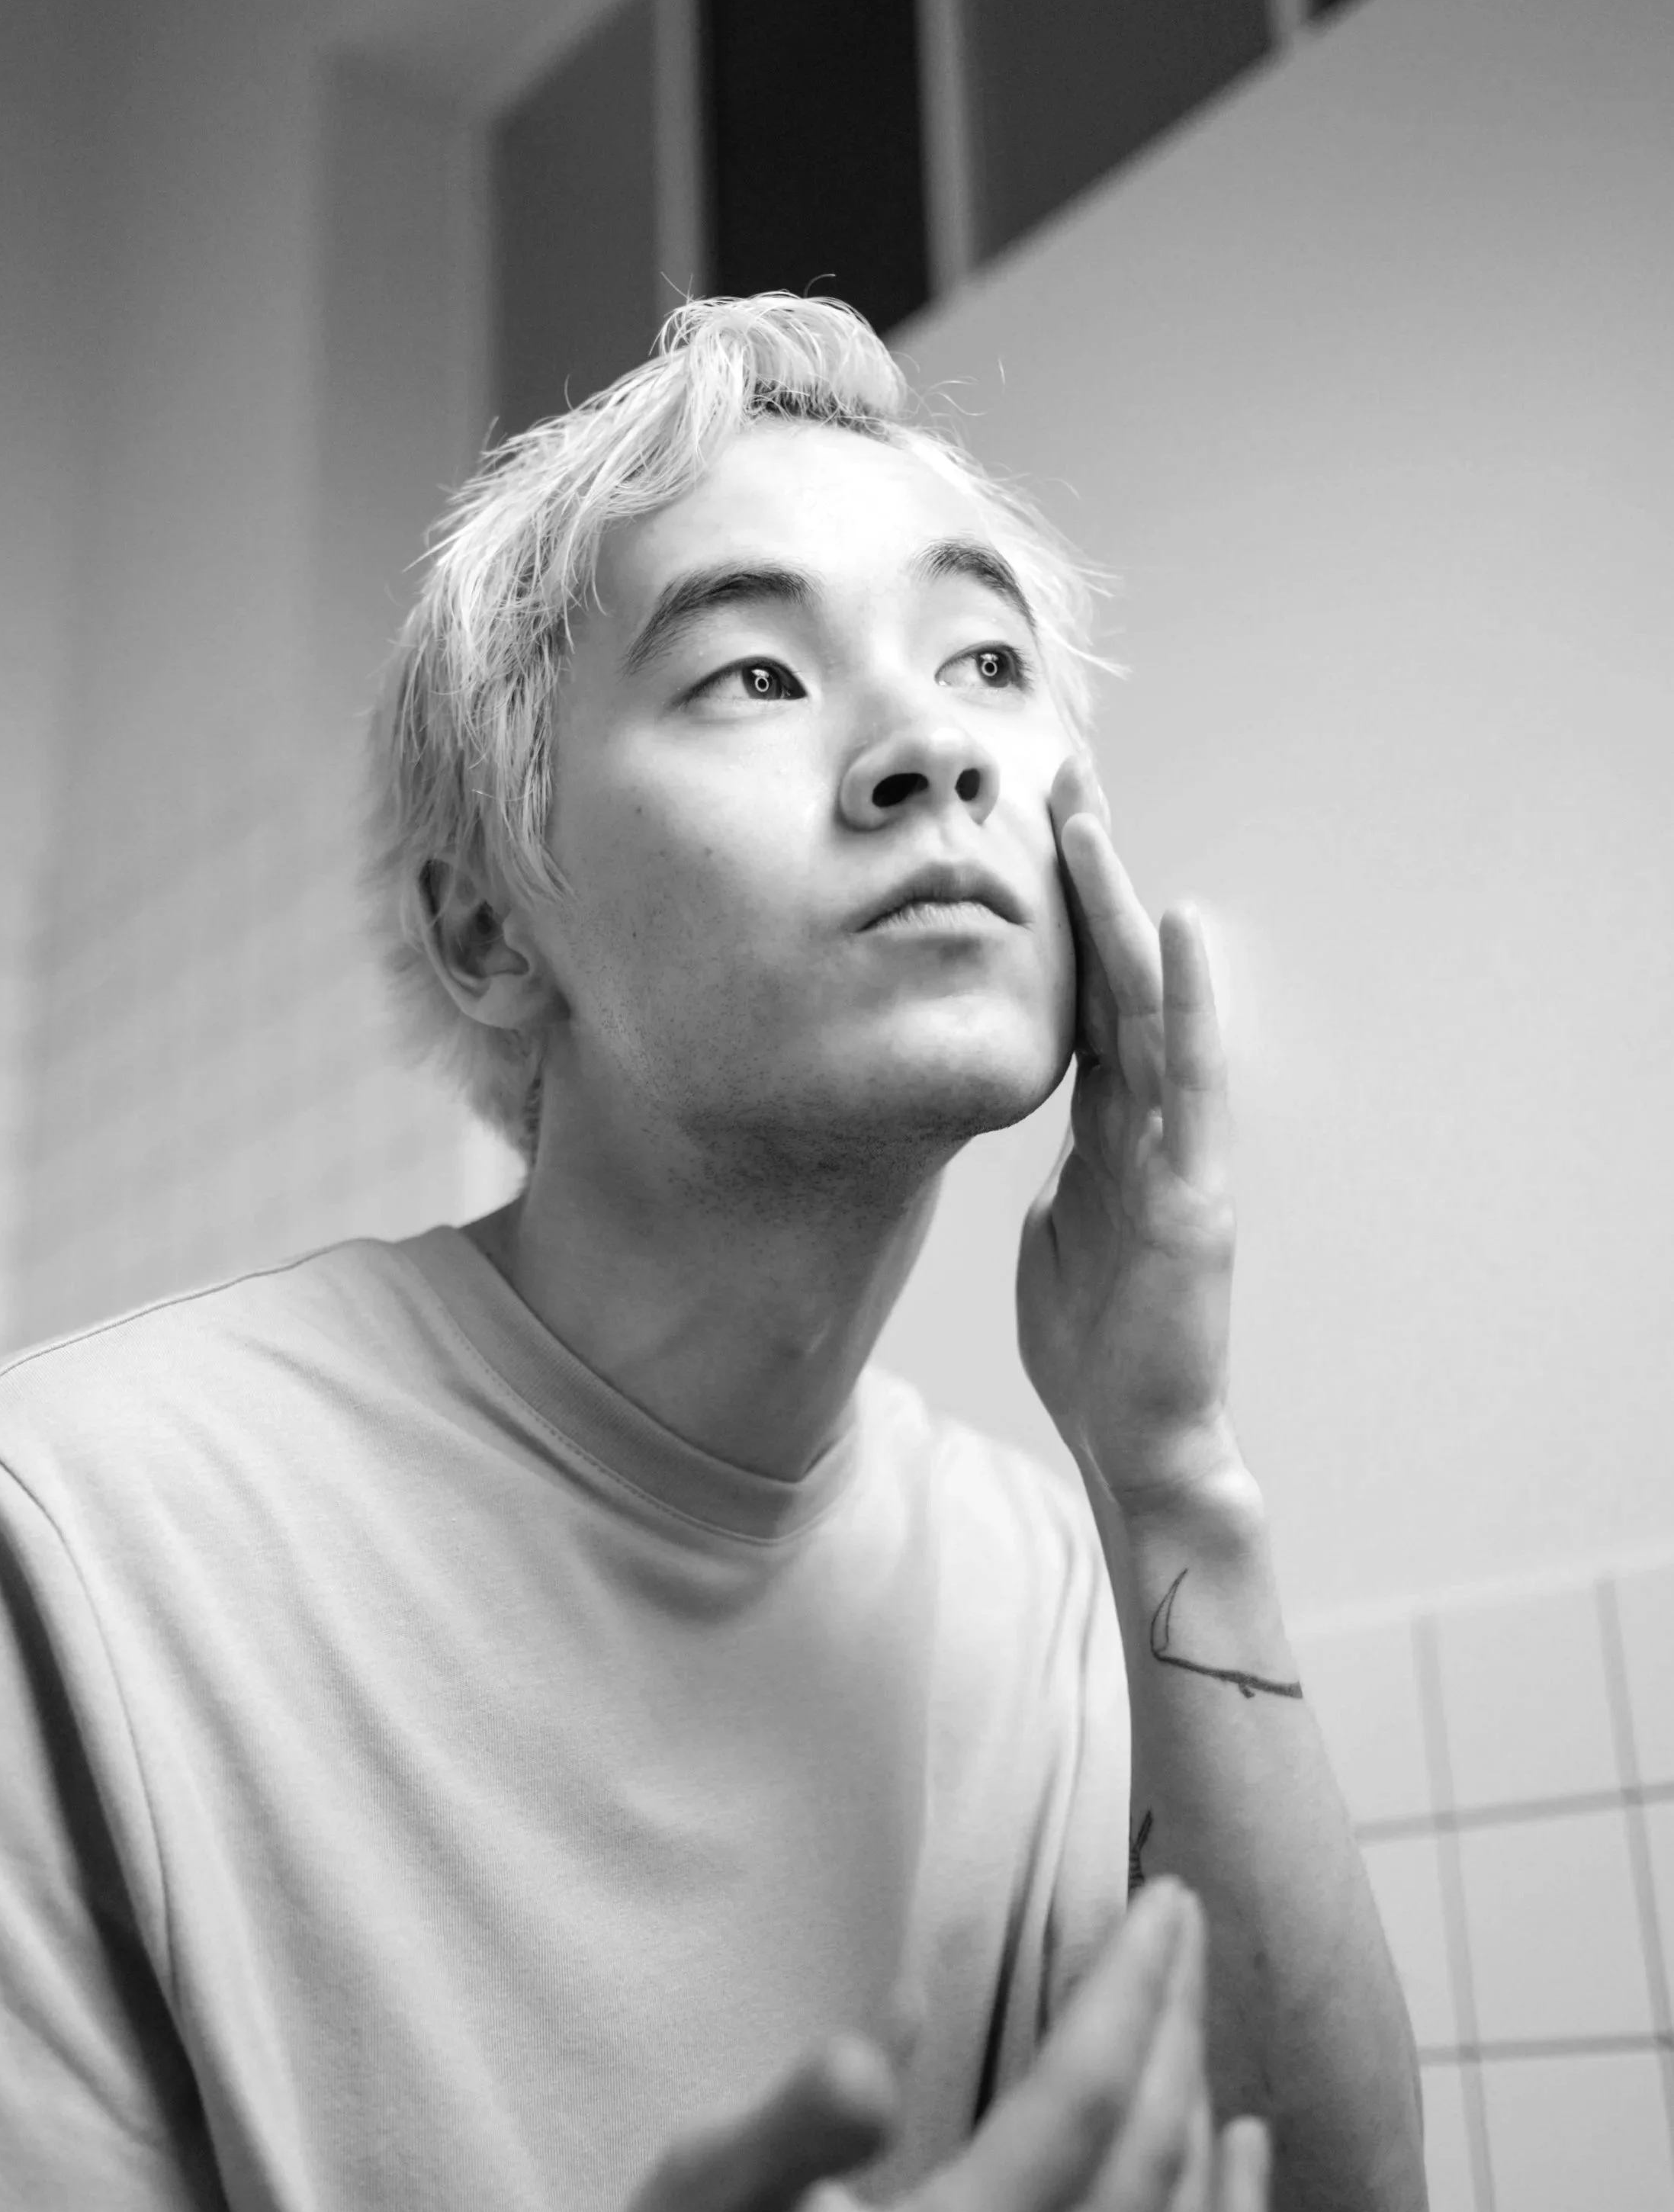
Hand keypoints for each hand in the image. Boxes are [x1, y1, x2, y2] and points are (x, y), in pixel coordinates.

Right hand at [544, 1882, 1269, 2211]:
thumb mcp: (706, 2190)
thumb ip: (806, 2113)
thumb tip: (900, 2023)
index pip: (1081, 2100)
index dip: (1129, 1987)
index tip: (1160, 1899)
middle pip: (1148, 2160)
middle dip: (1174, 2023)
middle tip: (1178, 1923)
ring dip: (1198, 2112)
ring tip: (1189, 2011)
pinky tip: (1234, 2165)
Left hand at [1017, 756, 1240, 1510]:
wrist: (1140, 1435)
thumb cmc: (1098, 1342)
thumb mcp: (1057, 1228)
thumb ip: (1060, 1166)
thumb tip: (1019, 1123)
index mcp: (1113, 1126)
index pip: (1084, 995)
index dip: (1063, 912)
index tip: (1034, 822)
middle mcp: (1150, 1118)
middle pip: (1114, 974)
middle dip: (1090, 878)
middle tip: (1063, 775)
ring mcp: (1178, 1147)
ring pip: (1146, 1006)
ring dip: (1121, 911)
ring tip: (1093, 824)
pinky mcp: (1192, 1189)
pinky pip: (1191, 1080)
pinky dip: (1188, 1001)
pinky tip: (1180, 929)